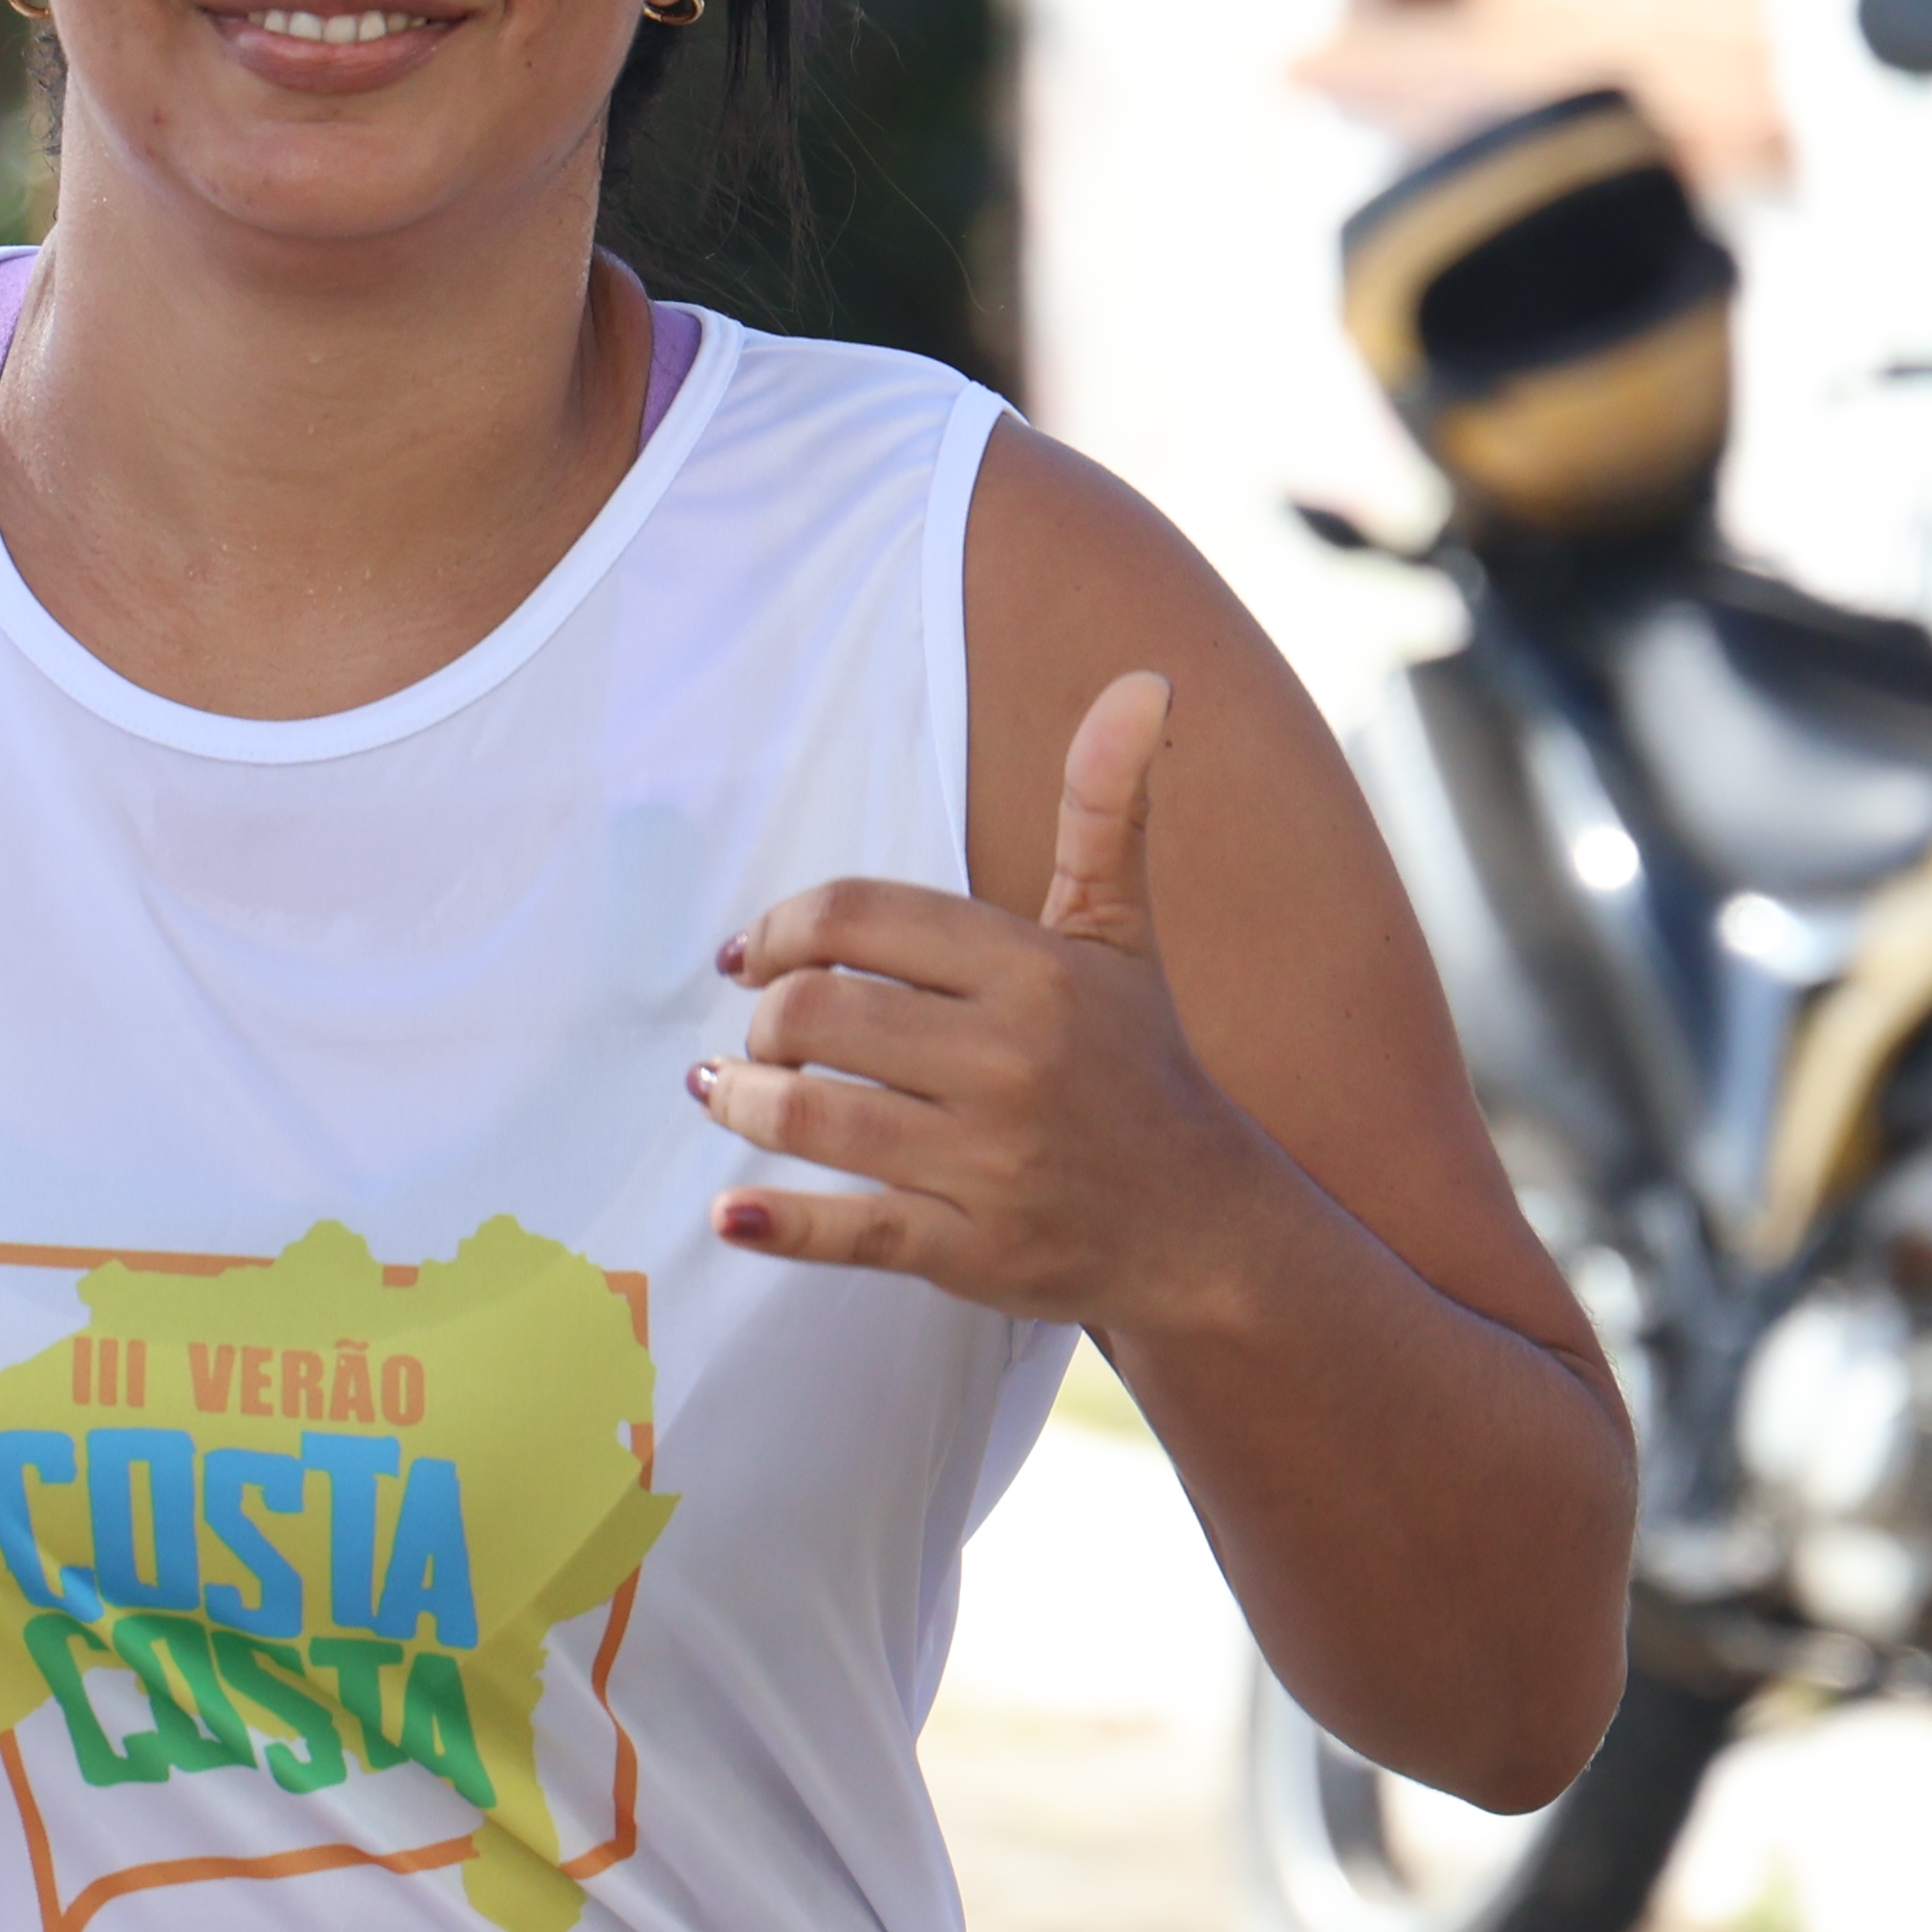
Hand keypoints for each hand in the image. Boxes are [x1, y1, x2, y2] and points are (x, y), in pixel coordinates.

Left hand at [693, 673, 1271, 1325]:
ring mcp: (991, 1160)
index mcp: (1033, 969)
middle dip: (761, 1021)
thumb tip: (1145, 682)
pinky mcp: (974, 1250)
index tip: (750, 954)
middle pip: (817, 1012)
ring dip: (743, 1103)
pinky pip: (852, 1232)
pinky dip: (780, 1225)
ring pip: (815, 1117)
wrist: (1206, 1226)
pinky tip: (732, 1211)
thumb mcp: (1118, 935)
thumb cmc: (1140, 1065)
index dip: (780, 927)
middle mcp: (1011, 1058)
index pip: (858, 916)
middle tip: (757, 1034)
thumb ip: (1104, 810)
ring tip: (724, 1096)